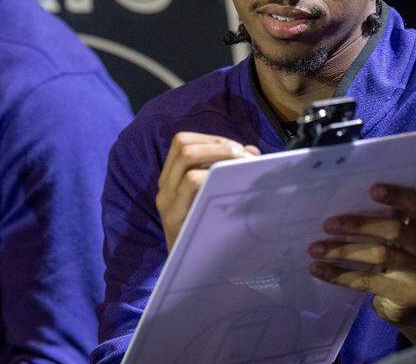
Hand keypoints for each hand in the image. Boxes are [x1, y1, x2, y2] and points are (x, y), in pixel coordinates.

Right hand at [156, 132, 258, 250]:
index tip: (236, 149)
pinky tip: (234, 182)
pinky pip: (193, 181)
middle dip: (218, 143)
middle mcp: (164, 189)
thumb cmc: (209, 236)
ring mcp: (167, 202)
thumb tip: (251, 152)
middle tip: (242, 155)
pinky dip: (215, 173)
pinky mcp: (175, 216)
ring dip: (220, 154)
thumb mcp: (213, 201)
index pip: (182, 143)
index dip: (211, 139)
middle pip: (183, 145)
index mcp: (171, 181)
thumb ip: (226, 174)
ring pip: (187, 159)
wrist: (193, 277)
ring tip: (242, 165)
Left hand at [307, 183, 415, 343]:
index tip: (372, 190)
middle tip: (327, 224)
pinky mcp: (405, 294)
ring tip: (315, 248)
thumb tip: (344, 199)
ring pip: (379, 256)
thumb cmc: (398, 254)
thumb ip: (386, 216)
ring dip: (343, 251)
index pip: (415, 204)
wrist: (411, 300)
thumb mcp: (399, 234)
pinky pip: (366, 281)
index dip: (395, 196)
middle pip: (395, 231)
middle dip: (359, 226)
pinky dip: (338, 275)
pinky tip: (318, 269)